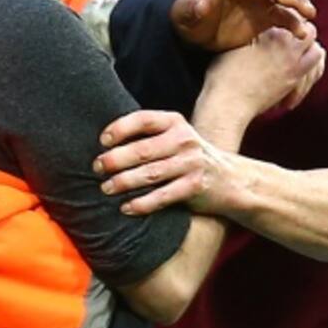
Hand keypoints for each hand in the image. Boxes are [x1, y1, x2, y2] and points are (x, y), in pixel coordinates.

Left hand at [93, 110, 236, 215]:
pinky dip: (142, 203)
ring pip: (150, 174)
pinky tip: (126, 207)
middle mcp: (184, 140)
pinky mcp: (195, 187)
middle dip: (115, 159)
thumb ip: (147, 135)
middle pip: (143, 150)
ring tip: (105, 188)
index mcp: (174, 122)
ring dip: (124, 182)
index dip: (120, 129)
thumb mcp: (174, 136)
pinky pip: (163, 196)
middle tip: (96, 168)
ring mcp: (191, 164)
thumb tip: (104, 145)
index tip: (102, 141)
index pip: (143, 120)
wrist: (230, 178)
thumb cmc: (187, 156)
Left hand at [171, 0, 315, 50]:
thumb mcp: (183, 13)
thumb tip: (203, 5)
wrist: (196, 33)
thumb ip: (192, 8)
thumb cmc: (187, 16)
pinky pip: (286, 15)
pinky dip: (295, 22)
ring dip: (296, 1)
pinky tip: (302, 32)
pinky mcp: (268, 14)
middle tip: (287, 0)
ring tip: (307, 13)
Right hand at [201, 26, 326, 125]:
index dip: (291, 23)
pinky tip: (299, 80)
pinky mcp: (295, 78)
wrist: (228, 101)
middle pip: (308, 30)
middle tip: (296, 46)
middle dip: (305, 36)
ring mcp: (292, 60)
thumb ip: (251, 36)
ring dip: (311, 54)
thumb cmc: (223, 76)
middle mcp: (283, 41)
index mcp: (267, 29)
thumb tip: (256, 34)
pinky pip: (316, 70)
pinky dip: (312, 74)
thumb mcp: (232, 46)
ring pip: (317, 50)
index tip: (285, 33)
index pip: (290, 18)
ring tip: (300, 62)